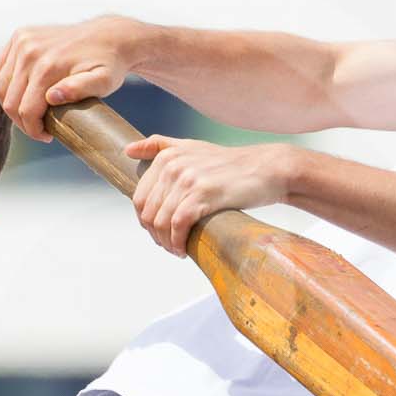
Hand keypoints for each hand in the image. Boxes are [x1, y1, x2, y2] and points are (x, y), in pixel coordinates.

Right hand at [0, 17, 139, 140]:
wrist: (109, 35)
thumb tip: (52, 97)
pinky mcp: (20, 35)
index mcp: (48, 66)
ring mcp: (22, 40)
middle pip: (10, 101)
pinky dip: (7, 84)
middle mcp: (30, 51)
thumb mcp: (104, 82)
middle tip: (40, 127)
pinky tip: (25, 91)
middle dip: (23, 121)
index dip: (33, 130)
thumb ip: (80, 89)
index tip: (47, 136)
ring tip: (33, 110)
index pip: (26, 111)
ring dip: (13, 104)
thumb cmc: (108, 63)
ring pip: (0, 86)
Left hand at [127, 137, 293, 255]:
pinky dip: (177, 242)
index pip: (139, 198)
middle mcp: (174, 165)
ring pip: (161, 222)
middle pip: (147, 212)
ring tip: (177, 249)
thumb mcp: (192, 147)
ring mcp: (188, 179)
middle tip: (169, 245)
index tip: (159, 232)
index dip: (146, 221)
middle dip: (155, 235)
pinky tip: (184, 250)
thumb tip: (128, 150)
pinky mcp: (203, 194)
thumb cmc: (231, 164)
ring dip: (166, 242)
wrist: (268, 168)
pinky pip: (178, 225)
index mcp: (167, 156)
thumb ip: (160, 146)